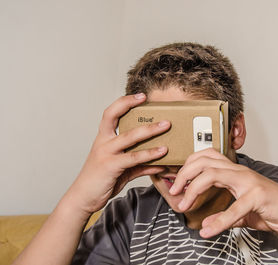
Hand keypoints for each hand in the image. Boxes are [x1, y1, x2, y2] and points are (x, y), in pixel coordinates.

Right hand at [64, 94, 169, 215]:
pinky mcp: (110, 166)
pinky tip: (163, 159)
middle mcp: (103, 142)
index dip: (125, 102)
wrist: (83, 198)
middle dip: (145, 119)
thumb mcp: (120, 168)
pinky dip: (150, 158)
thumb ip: (138, 164)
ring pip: (130, 138)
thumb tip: (159, 163)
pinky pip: (134, 159)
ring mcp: (106, 153)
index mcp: (103, 138)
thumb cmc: (101, 180)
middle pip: (123, 123)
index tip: (142, 96)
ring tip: (167, 130)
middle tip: (166, 119)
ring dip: (151, 134)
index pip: (112, 113)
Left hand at [170, 148, 277, 239]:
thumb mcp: (243, 212)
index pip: (206, 157)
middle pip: (204, 160)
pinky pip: (233, 208)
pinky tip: (208, 232)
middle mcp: (240, 172)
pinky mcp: (258, 196)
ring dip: (193, 190)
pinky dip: (218, 221)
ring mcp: (249, 181)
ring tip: (183, 205)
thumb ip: (224, 215)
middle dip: (184, 174)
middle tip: (174, 192)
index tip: (177, 185)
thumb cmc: (274, 208)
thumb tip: (204, 224)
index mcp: (235, 172)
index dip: (187, 168)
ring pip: (212, 174)